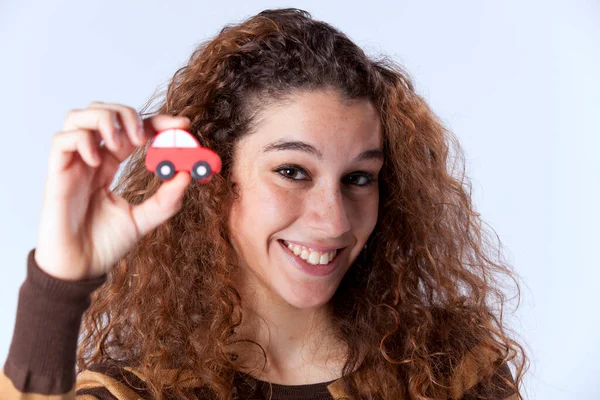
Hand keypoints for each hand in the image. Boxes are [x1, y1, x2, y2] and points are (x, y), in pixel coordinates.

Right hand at [34, 102, 191, 280]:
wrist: (80, 269)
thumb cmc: (105, 244)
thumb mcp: (144, 220)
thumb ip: (166, 200)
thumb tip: (187, 175)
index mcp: (111, 164)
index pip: (133, 130)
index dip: (157, 121)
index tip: (183, 125)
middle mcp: (92, 159)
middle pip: (104, 111)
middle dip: (128, 115)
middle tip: (144, 137)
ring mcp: (73, 164)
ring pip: (80, 116)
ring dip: (105, 121)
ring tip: (121, 145)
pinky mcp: (56, 174)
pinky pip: (62, 140)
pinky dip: (83, 141)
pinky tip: (97, 162)